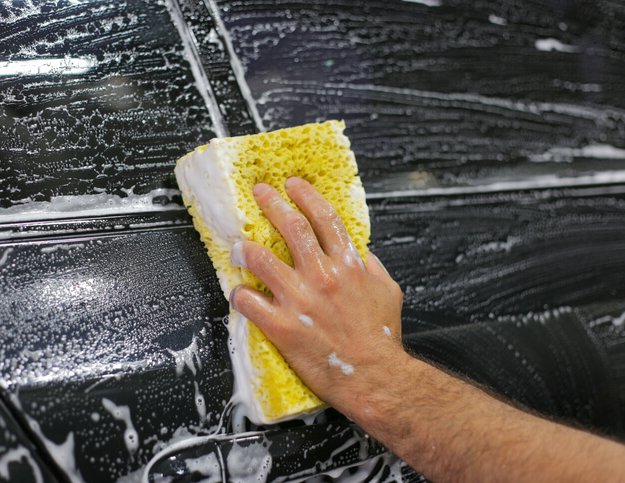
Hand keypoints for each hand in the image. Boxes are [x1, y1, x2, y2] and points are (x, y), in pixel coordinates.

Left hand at [228, 177, 405, 420]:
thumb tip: (360, 252)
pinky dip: (239, 295)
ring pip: (261, 259)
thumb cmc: (381, 339)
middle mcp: (322, 275)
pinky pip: (249, 302)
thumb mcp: (387, 292)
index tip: (293, 185)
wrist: (375, 377)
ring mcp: (300, 299)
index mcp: (348, 265)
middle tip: (260, 194)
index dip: (306, 195)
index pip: (324, 217)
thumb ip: (371, 267)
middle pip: (291, 227)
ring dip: (245, 249)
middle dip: (272, 204)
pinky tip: (238, 294)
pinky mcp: (282, 326)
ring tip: (237, 246)